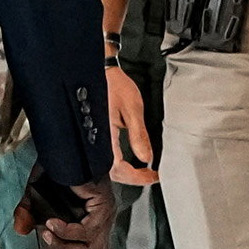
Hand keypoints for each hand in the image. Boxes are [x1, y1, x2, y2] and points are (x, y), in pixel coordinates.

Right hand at [13, 176, 117, 248]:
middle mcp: (101, 226)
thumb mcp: (34, 197)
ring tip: (50, 235)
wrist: (66, 143)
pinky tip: (53, 224)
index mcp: (90, 229)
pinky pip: (87, 234)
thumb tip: (24, 230)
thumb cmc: (54, 170)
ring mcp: (105, 217)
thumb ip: (28, 214)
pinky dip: (67, 233)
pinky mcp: (103, 207)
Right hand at [106, 65, 158, 186]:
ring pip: (108, 166)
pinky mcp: (94, 134)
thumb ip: (138, 135)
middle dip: (133, 178)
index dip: (138, 177)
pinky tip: (130, 159)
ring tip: (143, 170)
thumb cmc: (113, 85)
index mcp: (104, 138)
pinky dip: (120, 162)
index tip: (154, 176)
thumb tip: (146, 157)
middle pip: (112, 172)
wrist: (99, 70)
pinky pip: (106, 155)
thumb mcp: (132, 108)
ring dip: (126, 172)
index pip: (119, 169)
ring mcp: (94, 139)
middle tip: (151, 175)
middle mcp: (96, 141)